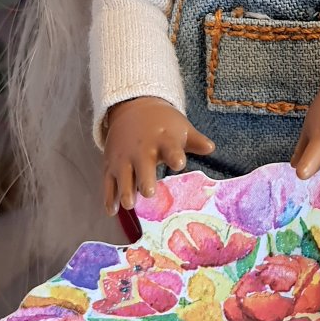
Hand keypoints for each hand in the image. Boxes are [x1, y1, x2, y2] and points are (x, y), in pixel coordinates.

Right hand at [103, 96, 213, 214]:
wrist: (133, 109)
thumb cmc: (164, 125)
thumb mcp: (181, 128)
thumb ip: (195, 141)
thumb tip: (211, 147)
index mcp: (163, 140)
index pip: (170, 148)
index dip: (175, 156)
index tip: (179, 163)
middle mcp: (142, 149)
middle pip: (143, 165)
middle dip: (145, 178)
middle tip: (148, 192)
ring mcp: (124, 158)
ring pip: (123, 176)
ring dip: (125, 189)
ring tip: (129, 204)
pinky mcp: (111, 165)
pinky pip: (108, 182)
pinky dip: (109, 196)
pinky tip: (112, 211)